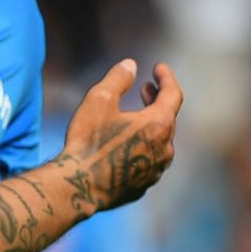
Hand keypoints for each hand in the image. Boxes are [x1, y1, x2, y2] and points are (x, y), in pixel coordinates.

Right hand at [60, 60, 182, 211]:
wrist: (77, 187)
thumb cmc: (87, 141)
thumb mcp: (98, 100)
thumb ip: (118, 79)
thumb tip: (131, 64)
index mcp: (159, 124)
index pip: (173, 94)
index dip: (167, 78)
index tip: (157, 68)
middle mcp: (165, 148)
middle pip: (167, 118)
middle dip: (157, 101)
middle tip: (146, 89)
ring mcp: (155, 170)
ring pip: (159, 142)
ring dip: (149, 127)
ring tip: (133, 119)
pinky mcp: (142, 186)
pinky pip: (147, 162)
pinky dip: (141, 148)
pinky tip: (124, 148)